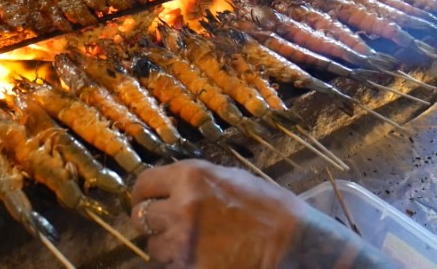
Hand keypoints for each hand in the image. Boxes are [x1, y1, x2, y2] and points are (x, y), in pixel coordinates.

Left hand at [130, 159, 300, 268]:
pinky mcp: (191, 268)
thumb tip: (169, 188)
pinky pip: (172, 266)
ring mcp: (184, 243)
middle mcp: (180, 207)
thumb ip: (194, 183)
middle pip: (142, 217)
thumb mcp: (229, 178)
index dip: (143, 195)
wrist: (293, 243)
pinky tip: (205, 258)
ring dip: (167, 247)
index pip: (143, 185)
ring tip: (194, 244)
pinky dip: (182, 263)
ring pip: (155, 247)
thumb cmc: (268, 207)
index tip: (145, 201)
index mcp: (190, 177)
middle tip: (168, 226)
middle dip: (153, 222)